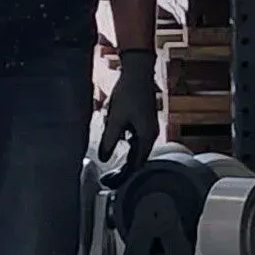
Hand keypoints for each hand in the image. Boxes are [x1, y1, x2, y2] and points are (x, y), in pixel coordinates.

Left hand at [98, 49, 158, 178]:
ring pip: (135, 149)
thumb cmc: (128, 92)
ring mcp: (148, 128)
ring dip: (123, 156)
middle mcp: (150, 134)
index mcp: (147, 136)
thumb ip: (109, 140)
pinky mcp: (143, 121)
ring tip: (110, 159)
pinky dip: (124, 143)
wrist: (137, 71)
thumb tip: (104, 157)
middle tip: (109, 178)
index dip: (124, 176)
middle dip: (123, 169)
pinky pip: (134, 139)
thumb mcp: (115, 119)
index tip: (112, 183)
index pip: (136, 164)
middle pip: (137, 159)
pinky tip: (114, 139)